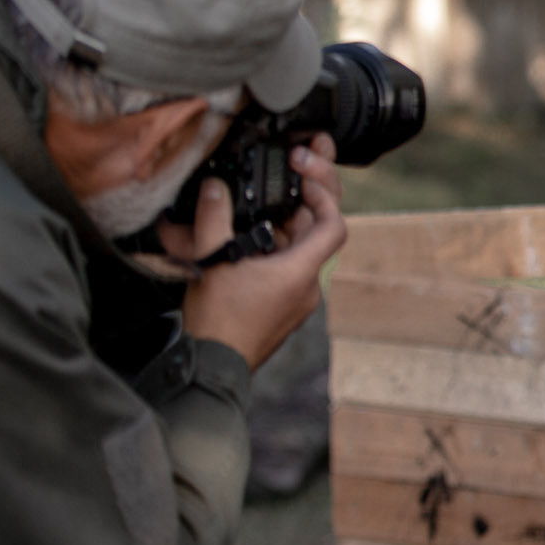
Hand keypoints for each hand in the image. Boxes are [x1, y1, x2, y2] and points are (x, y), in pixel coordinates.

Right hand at [168, 133, 346, 369]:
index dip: (324, 196)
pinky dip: (274, 251)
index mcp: (300, 272)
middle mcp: (308, 286)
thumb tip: (214, 187)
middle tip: (280, 186)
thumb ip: (213, 216)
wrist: (213, 364)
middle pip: (317, 235)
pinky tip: (247, 243)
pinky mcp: (284, 308)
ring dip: (283, 228)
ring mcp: (298, 299)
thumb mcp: (211, 259)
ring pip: (300, 252)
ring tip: (254, 212)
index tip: (302, 180)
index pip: (334, 226)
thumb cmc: (218, 320)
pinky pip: (288, 270)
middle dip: (300, 206)